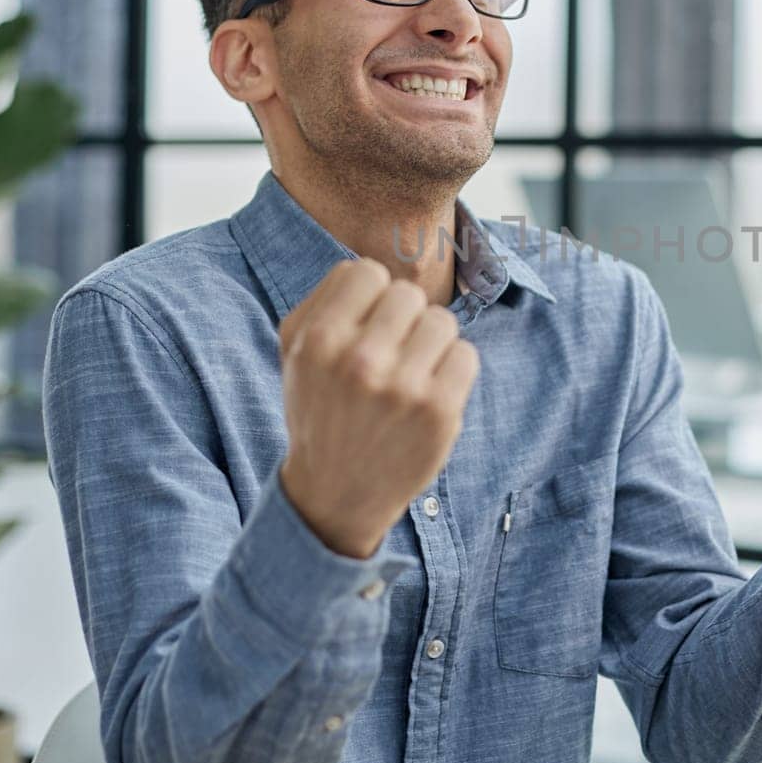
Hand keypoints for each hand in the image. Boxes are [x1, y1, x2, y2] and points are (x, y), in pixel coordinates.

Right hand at [277, 258, 479, 557]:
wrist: (335, 493)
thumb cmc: (320, 410)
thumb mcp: (295, 353)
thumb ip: (326, 299)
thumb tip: (369, 268)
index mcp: (319, 339)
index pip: (366, 272)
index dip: (370, 297)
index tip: (366, 326)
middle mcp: (359, 360)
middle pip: (408, 294)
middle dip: (402, 321)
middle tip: (390, 355)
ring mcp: (403, 387)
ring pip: (442, 321)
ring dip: (430, 344)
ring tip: (410, 374)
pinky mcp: (440, 412)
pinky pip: (466, 354)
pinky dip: (452, 370)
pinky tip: (429, 392)